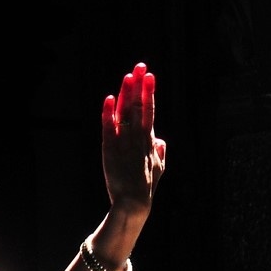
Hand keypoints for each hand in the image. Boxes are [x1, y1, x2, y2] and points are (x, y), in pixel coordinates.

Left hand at [101, 63, 167, 217]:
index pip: (149, 110)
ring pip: (125, 113)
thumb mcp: (159, 169)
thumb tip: (162, 141)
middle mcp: (138, 138)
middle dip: (140, 85)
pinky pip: (108, 129)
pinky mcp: (110, 151)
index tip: (150, 75)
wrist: (134, 203)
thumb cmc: (146, 187)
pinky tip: (108, 99)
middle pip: (139, 106)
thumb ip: (160, 152)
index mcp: (149, 140)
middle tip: (140, 66)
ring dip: (126, 94)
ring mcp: (124, 143)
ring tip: (128, 77)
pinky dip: (108, 114)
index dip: (149, 91)